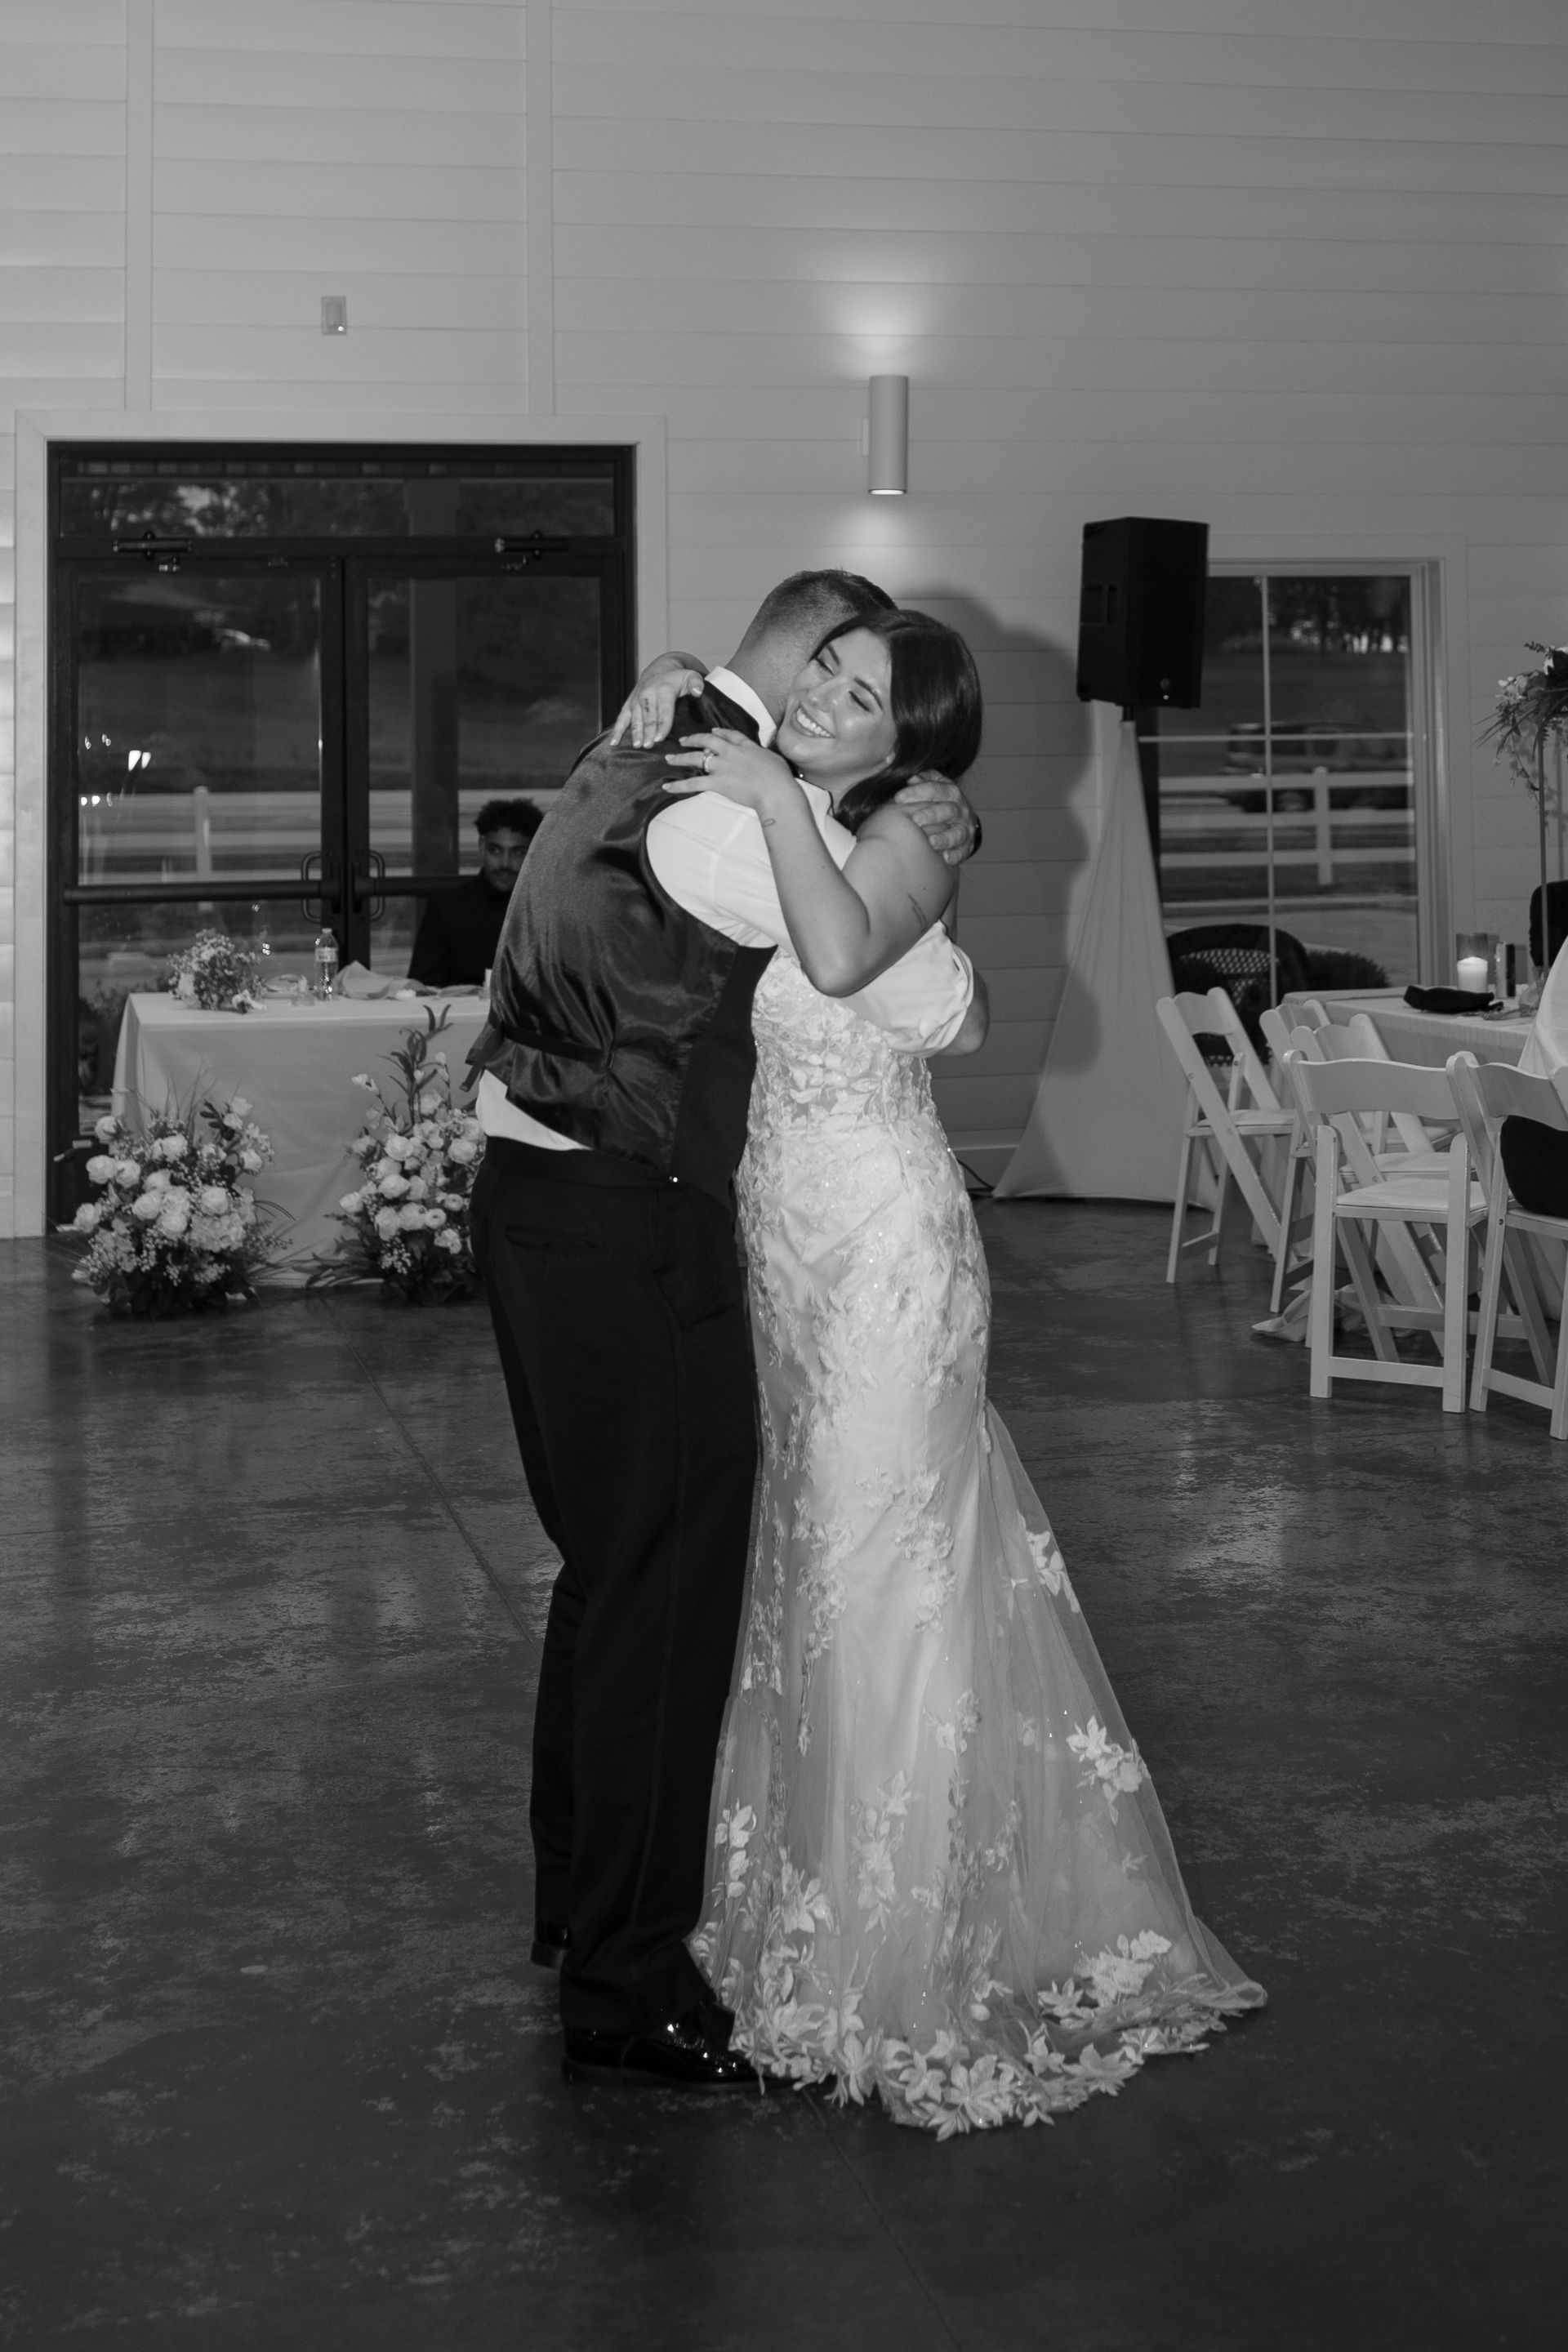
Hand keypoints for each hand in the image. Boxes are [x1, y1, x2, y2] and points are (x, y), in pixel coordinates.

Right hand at [608, 653, 706, 747]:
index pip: (664, 710)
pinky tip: (614, 743)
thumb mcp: (690, 676)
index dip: (662, 725)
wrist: (659, 670)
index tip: (660, 738)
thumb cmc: (677, 679)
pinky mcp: (628, 705)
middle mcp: (647, 694)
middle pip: (648, 717)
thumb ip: (696, 683)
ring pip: (635, 719)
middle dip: (648, 732)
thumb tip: (697, 692)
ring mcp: (636, 700)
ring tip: (637, 745)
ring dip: (635, 732)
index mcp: (663, 689)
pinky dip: (617, 730)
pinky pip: (621, 718)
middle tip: (649, 745)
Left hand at [663, 729, 797, 811]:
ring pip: (695, 759)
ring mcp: (721, 767)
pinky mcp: (717, 783)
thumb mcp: (770, 756)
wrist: (775, 790)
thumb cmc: (779, 776)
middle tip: (682, 741)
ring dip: (680, 758)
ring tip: (668, 759)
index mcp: (743, 745)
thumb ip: (758, 752)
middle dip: (693, 740)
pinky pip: (693, 783)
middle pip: (706, 741)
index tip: (712, 732)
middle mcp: (729, 753)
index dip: (719, 732)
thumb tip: (755, 752)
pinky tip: (667, 787)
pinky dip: (679, 786)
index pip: (729, 734)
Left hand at [893, 771, 980, 865]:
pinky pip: (963, 851)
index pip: (936, 789)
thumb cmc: (945, 802)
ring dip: (945, 838)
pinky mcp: (967, 846)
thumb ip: (926, 780)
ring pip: (957, 833)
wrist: (967, 821)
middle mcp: (961, 810)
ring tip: (931, 842)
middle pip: (948, 810)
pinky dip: (955, 855)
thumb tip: (911, 777)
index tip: (899, 798)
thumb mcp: (938, 786)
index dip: (917, 792)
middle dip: (932, 814)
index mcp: (952, 793)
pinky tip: (945, 858)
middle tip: (915, 819)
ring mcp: (965, 829)